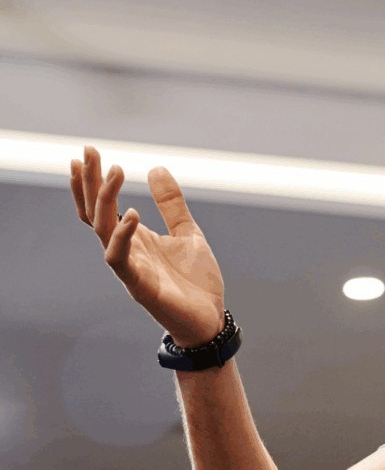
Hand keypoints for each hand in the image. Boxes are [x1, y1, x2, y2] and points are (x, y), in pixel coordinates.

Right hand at [69, 146, 224, 347]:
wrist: (209, 318)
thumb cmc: (195, 280)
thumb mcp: (187, 232)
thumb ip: (171, 204)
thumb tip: (156, 168)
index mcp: (135, 237)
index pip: (104, 206)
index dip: (94, 181)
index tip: (89, 151)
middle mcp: (126, 250)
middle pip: (95, 212)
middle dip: (90, 182)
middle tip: (89, 150)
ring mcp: (130, 268)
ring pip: (103, 230)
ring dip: (105, 200)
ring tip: (115, 170)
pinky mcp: (139, 285)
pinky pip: (119, 259)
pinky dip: (122, 236)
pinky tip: (132, 214)